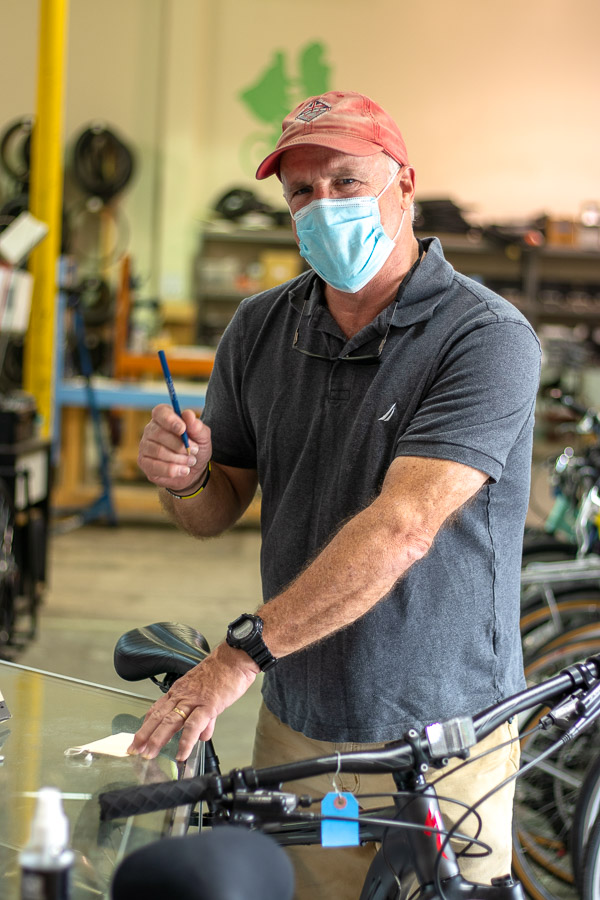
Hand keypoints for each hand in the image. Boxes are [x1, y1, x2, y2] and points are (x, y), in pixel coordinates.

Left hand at [127, 643, 258, 760]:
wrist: (234, 658)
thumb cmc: (223, 672)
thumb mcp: (209, 694)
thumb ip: (206, 718)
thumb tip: (202, 735)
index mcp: (180, 691)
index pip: (158, 709)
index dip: (146, 724)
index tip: (138, 737)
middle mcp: (182, 695)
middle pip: (158, 717)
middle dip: (144, 735)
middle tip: (133, 750)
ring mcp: (193, 700)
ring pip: (170, 721)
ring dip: (157, 739)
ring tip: (149, 754)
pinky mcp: (207, 705)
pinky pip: (193, 726)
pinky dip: (186, 741)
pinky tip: (181, 754)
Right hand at [138, 404, 211, 492]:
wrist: (194, 470)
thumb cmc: (196, 449)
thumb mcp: (203, 437)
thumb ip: (197, 426)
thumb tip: (189, 415)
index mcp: (165, 418)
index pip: (160, 412)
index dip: (170, 419)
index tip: (183, 429)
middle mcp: (151, 430)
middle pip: (159, 434)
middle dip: (180, 445)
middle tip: (195, 450)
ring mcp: (145, 446)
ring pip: (158, 451)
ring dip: (179, 459)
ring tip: (191, 461)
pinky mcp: (144, 462)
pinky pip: (154, 466)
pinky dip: (172, 470)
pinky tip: (183, 470)